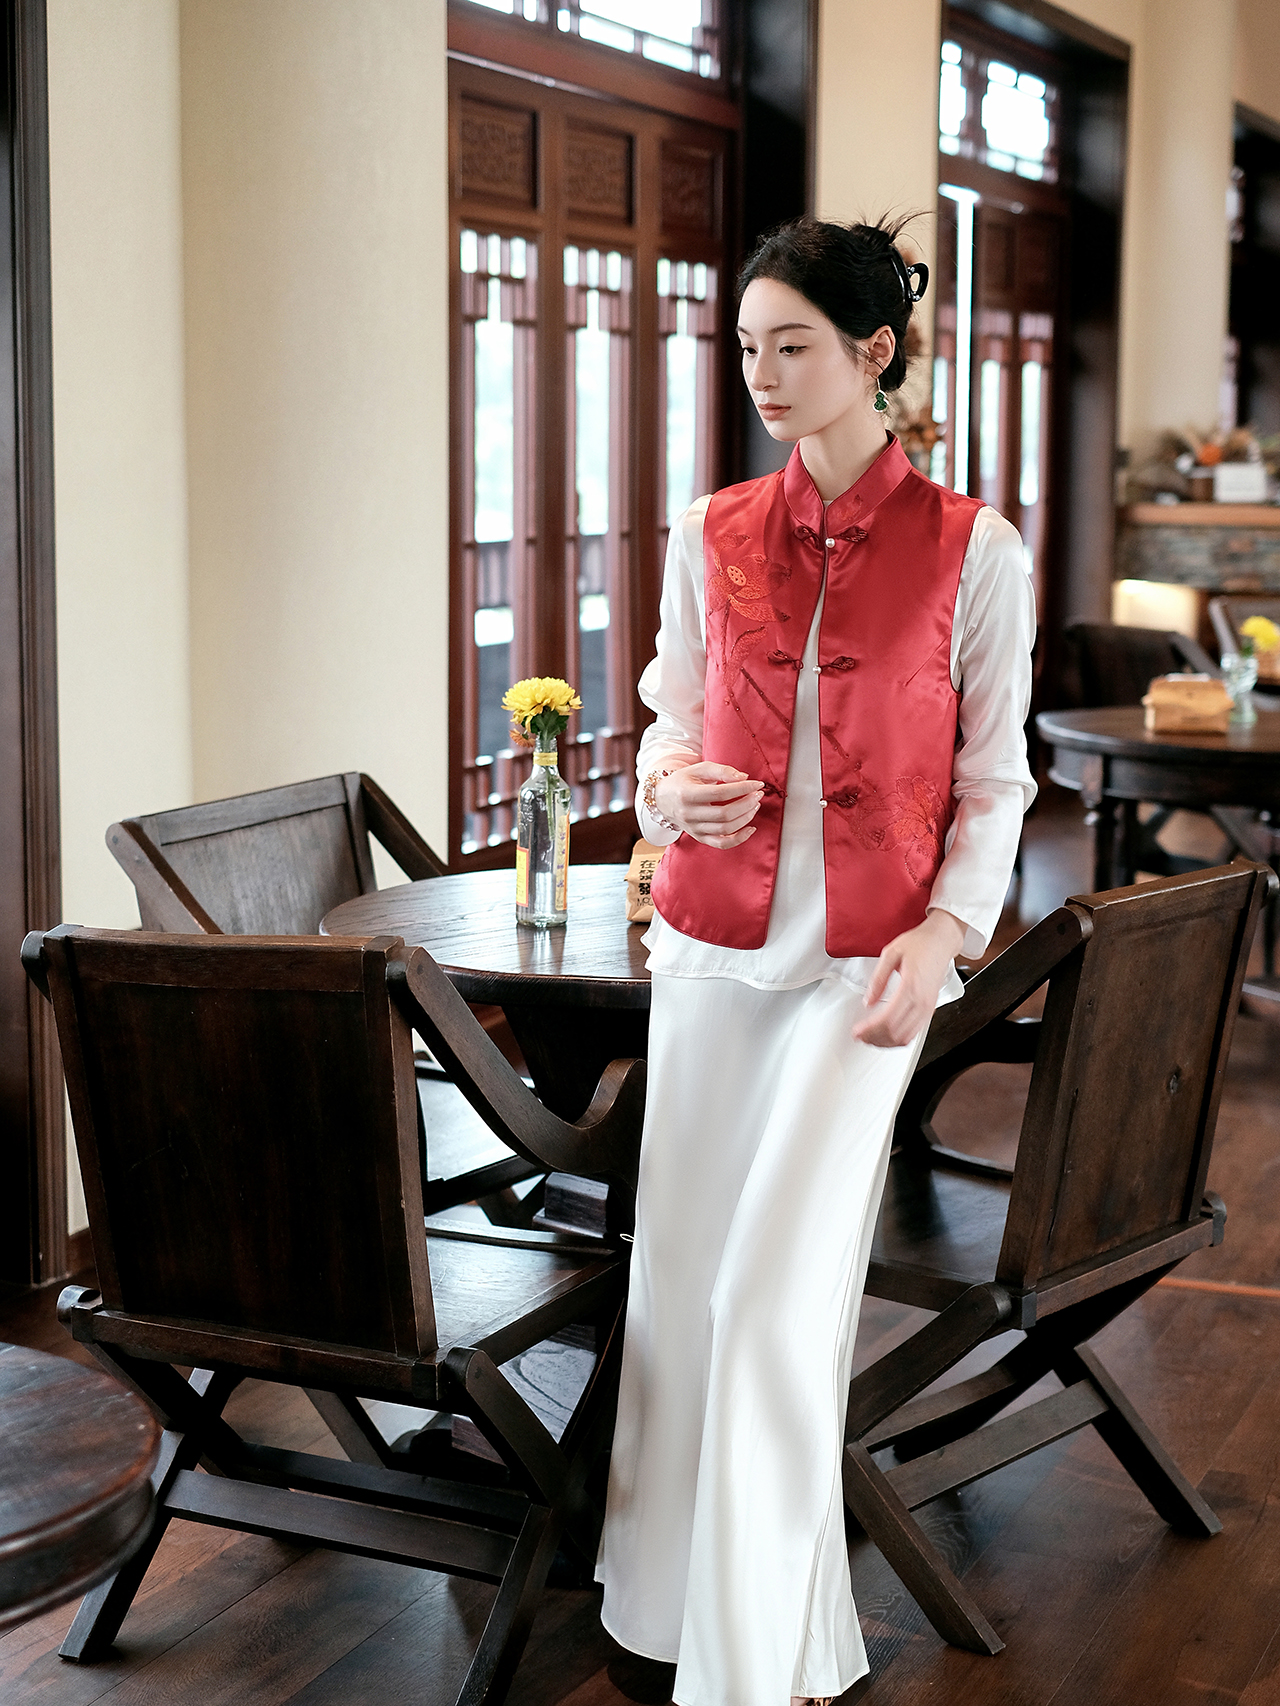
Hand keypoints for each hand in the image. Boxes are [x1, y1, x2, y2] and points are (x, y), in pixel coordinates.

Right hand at [654, 762, 764, 849]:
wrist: (663, 798)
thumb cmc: (684, 781)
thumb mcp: (699, 769)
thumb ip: (721, 770)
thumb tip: (744, 778)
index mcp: (687, 794)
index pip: (720, 793)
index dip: (742, 789)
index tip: (757, 784)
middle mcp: (689, 814)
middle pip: (725, 814)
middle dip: (747, 804)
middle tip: (758, 795)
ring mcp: (694, 829)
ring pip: (726, 829)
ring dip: (746, 818)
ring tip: (754, 806)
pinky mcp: (699, 837)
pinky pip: (722, 844)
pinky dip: (739, 839)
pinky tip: (751, 829)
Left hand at [851, 908, 966, 1048]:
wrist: (941, 941)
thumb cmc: (919, 944)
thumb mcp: (890, 954)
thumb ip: (878, 979)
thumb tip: (868, 1001)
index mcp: (910, 987)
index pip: (887, 1020)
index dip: (869, 1030)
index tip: (857, 1031)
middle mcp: (922, 1001)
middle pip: (895, 1033)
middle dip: (874, 1038)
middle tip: (859, 1036)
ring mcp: (928, 1007)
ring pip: (905, 1037)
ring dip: (885, 1042)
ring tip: (869, 1038)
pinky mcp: (930, 1009)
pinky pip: (914, 1033)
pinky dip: (898, 1039)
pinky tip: (887, 1036)